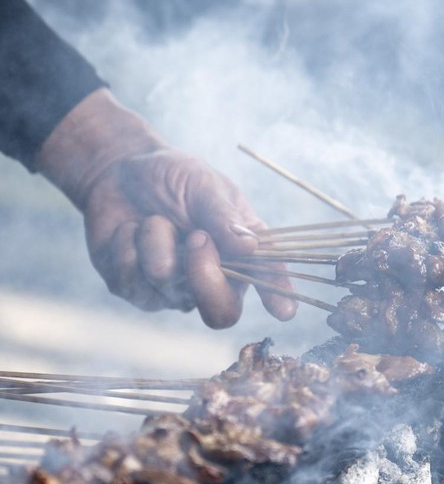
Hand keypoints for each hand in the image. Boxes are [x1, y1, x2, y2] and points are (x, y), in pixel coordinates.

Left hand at [35, 89, 296, 327]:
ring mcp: (175, 290)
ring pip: (170, 290)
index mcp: (243, 252)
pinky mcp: (138, 291)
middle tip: (196, 237)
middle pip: (222, 312)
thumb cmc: (173, 176)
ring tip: (154, 218)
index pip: (266, 278)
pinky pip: (133, 282)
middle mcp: (214, 278)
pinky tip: (129, 230)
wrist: (119, 172)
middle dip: (207, 278)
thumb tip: (250, 247)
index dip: (277, 295)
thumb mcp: (203, 184)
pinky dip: (128, 246)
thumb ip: (224, 216)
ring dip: (157, 242)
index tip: (284, 310)